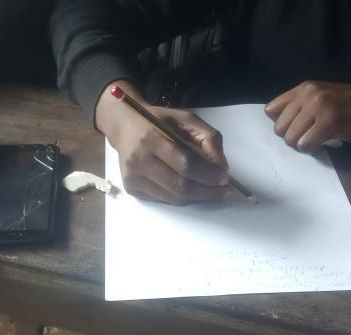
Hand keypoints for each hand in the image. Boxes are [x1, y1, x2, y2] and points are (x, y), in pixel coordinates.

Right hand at [95, 81, 230, 204]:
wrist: (125, 126)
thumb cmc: (159, 121)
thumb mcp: (186, 119)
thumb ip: (208, 137)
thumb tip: (221, 166)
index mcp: (151, 138)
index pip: (185, 165)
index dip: (208, 175)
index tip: (225, 179)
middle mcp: (138, 160)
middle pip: (179, 186)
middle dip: (206, 192)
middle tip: (223, 191)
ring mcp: (132, 177)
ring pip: (172, 198)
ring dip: (196, 198)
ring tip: (211, 191)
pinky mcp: (131, 188)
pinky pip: (163, 200)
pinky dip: (181, 198)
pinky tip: (191, 190)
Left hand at [265, 81, 350, 151]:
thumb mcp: (322, 97)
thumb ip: (300, 106)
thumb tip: (280, 124)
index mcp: (305, 87)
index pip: (271, 109)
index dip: (281, 123)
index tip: (296, 127)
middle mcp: (309, 94)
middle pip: (279, 127)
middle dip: (292, 136)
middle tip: (309, 135)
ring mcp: (319, 106)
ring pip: (291, 138)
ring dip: (303, 144)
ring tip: (318, 138)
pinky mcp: (329, 122)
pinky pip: (305, 144)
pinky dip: (312, 148)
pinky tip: (324, 142)